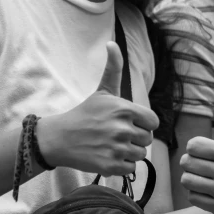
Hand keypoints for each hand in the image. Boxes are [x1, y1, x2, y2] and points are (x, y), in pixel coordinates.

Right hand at [37, 42, 159, 175]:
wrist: (60, 138)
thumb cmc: (85, 113)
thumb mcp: (102, 90)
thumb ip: (113, 68)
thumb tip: (111, 43)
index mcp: (125, 109)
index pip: (153, 122)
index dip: (143, 123)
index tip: (129, 123)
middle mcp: (123, 128)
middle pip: (147, 139)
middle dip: (135, 138)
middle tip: (116, 135)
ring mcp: (117, 148)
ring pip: (140, 155)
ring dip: (129, 153)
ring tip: (112, 145)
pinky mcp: (111, 166)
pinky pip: (131, 169)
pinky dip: (122, 166)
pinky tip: (108, 156)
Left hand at [179, 96, 213, 213]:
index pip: (192, 145)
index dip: (195, 148)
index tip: (205, 152)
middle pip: (186, 163)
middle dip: (191, 163)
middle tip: (204, 166)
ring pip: (186, 180)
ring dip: (191, 179)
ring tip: (204, 178)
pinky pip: (191, 197)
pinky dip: (195, 194)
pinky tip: (208, 192)